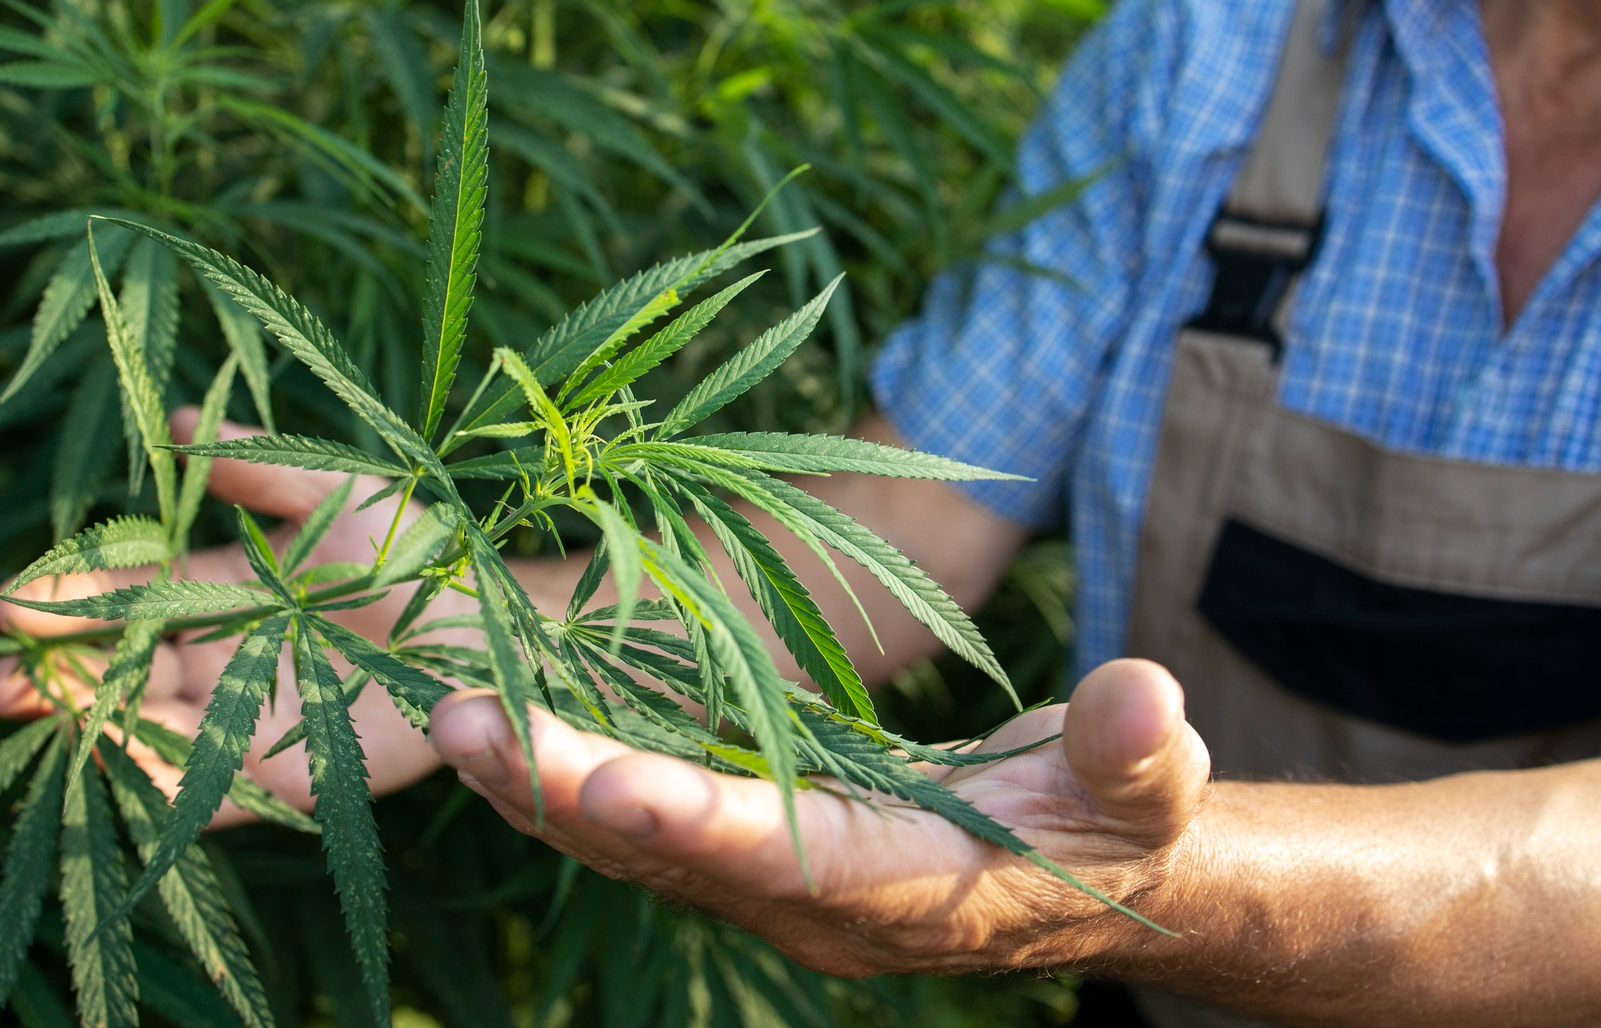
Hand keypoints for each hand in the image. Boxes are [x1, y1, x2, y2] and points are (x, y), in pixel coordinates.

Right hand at [0, 406, 447, 821]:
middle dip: (56, 675)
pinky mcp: (285, 779)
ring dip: (91, 727)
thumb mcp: (332, 490)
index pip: (128, 595)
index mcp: (222, 588)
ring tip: (39, 717)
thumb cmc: (418, 546)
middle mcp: (222, 656)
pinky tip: (114, 771)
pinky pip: (208, 791)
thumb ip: (256, 463)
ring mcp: (247, 718)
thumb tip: (174, 420)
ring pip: (149, 730)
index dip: (69, 598)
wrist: (493, 623)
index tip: (8, 602)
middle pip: (122, 670)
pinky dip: (158, 786)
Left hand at [427, 658, 1210, 976]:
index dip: (707, 828)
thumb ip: (1139, 750)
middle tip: (467, 725)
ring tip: (451, 717)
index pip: (795, 861)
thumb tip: (1144, 698)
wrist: (1091, 874)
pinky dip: (568, 776)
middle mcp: (819, 904)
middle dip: (569, 796)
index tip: (613, 786)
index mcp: (910, 888)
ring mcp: (776, 882)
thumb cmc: (1124, 819)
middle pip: (679, 857)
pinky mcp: (754, 846)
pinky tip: (501, 726)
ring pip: (638, 846)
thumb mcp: (1149, 784)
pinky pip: (644, 820)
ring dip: (541, 786)